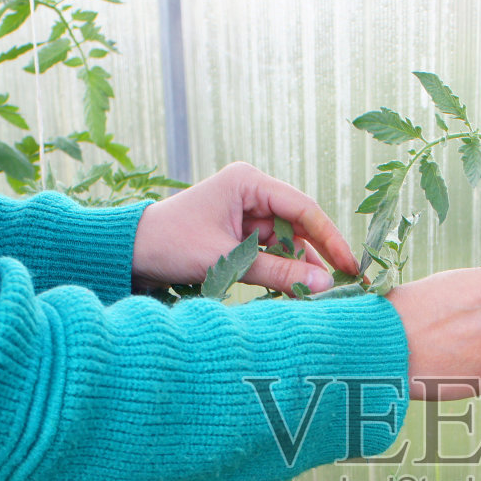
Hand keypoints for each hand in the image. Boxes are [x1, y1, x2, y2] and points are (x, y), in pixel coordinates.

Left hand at [131, 162, 357, 294]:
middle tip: (343, 287)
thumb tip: (325, 284)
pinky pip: (271, 255)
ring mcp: (246, 215)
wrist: (129, 253)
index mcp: (248, 183)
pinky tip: (295, 293)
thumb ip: (277, 272)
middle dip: (317, 258)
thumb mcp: (226, 260)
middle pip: (299, 227)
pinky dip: (281, 274)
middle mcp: (252, 193)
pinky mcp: (240, 236)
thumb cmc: (171, 244)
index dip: (330, 238)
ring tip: (318, 297)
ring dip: (299, 270)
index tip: (350, 266)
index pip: (303, 209)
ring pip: (287, 245)